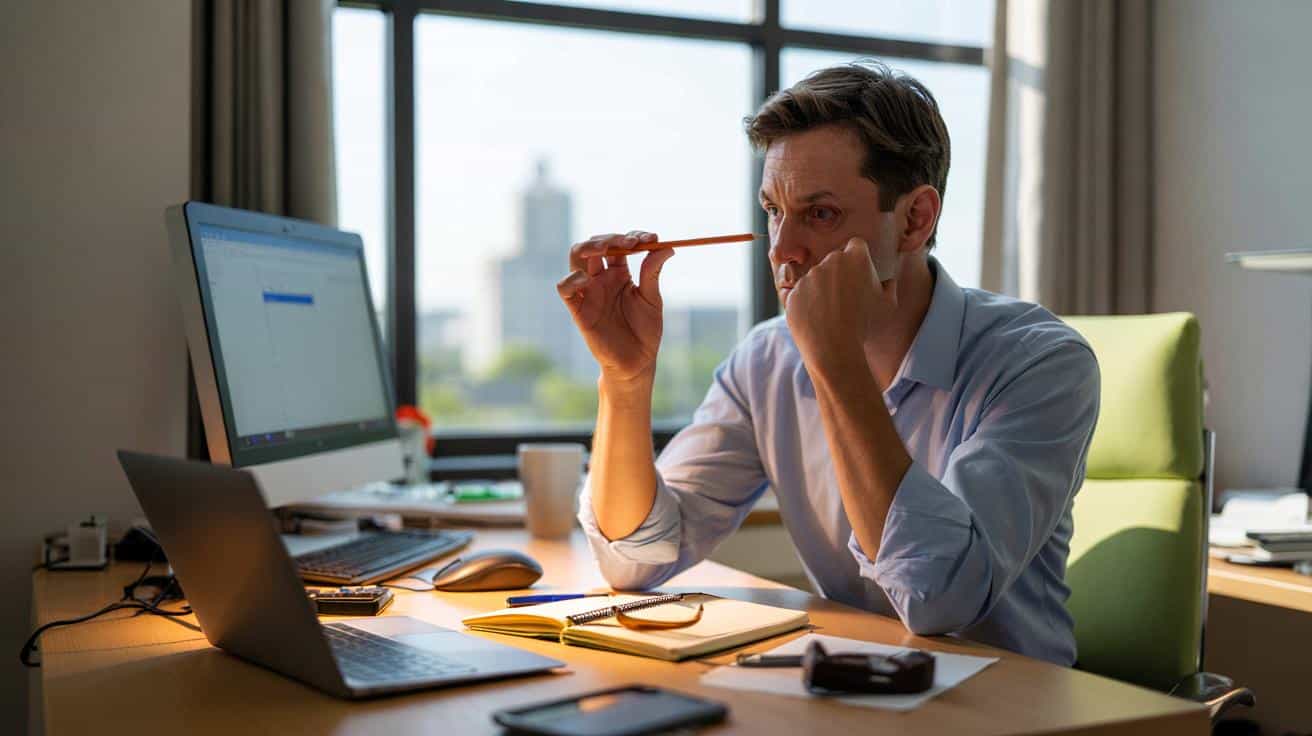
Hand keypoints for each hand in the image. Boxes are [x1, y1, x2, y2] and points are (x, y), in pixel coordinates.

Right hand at [556, 231, 674, 383]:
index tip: (652, 239)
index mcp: (619, 273)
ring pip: (576, 258)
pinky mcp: (578, 309)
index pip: (619, 244)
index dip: (633, 237)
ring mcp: (588, 292)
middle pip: (595, 245)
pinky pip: (565, 288)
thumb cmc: (645, 331)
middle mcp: (601, 278)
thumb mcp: (651, 299)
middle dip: (611, 237)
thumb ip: (652, 272)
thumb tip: (667, 247)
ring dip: (588, 247)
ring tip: (605, 247)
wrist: (637, 362)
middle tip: (631, 243)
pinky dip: (572, 279)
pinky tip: (588, 280)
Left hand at [784, 237, 896, 379]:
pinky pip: (800, 293)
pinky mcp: (793, 291)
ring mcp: (809, 276)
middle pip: (834, 259)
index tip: (858, 272)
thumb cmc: (865, 326)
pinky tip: (816, 318)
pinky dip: (806, 303)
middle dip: (839, 272)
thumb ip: (889, 285)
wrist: (834, 348)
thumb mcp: (888, 304)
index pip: (856, 245)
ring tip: (830, 312)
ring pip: (816, 276)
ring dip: (821, 288)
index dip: (858, 257)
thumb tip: (887, 280)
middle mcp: (830, 261)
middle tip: (845, 296)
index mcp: (856, 257)